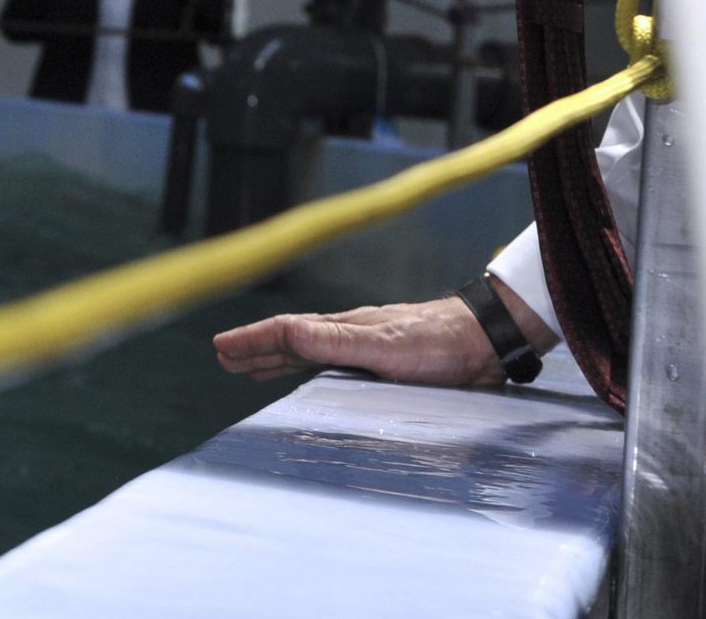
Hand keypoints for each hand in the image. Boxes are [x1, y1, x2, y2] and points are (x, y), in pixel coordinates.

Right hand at [212, 282, 555, 387]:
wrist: (484, 342)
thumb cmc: (438, 343)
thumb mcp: (384, 345)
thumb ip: (335, 341)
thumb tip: (286, 332)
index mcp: (342, 329)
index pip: (285, 331)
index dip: (252, 340)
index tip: (221, 346)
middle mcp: (348, 336)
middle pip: (290, 341)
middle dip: (255, 348)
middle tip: (223, 356)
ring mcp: (363, 349)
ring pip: (308, 353)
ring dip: (277, 359)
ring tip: (250, 368)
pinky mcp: (381, 365)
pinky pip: (329, 366)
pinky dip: (307, 369)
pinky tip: (308, 376)